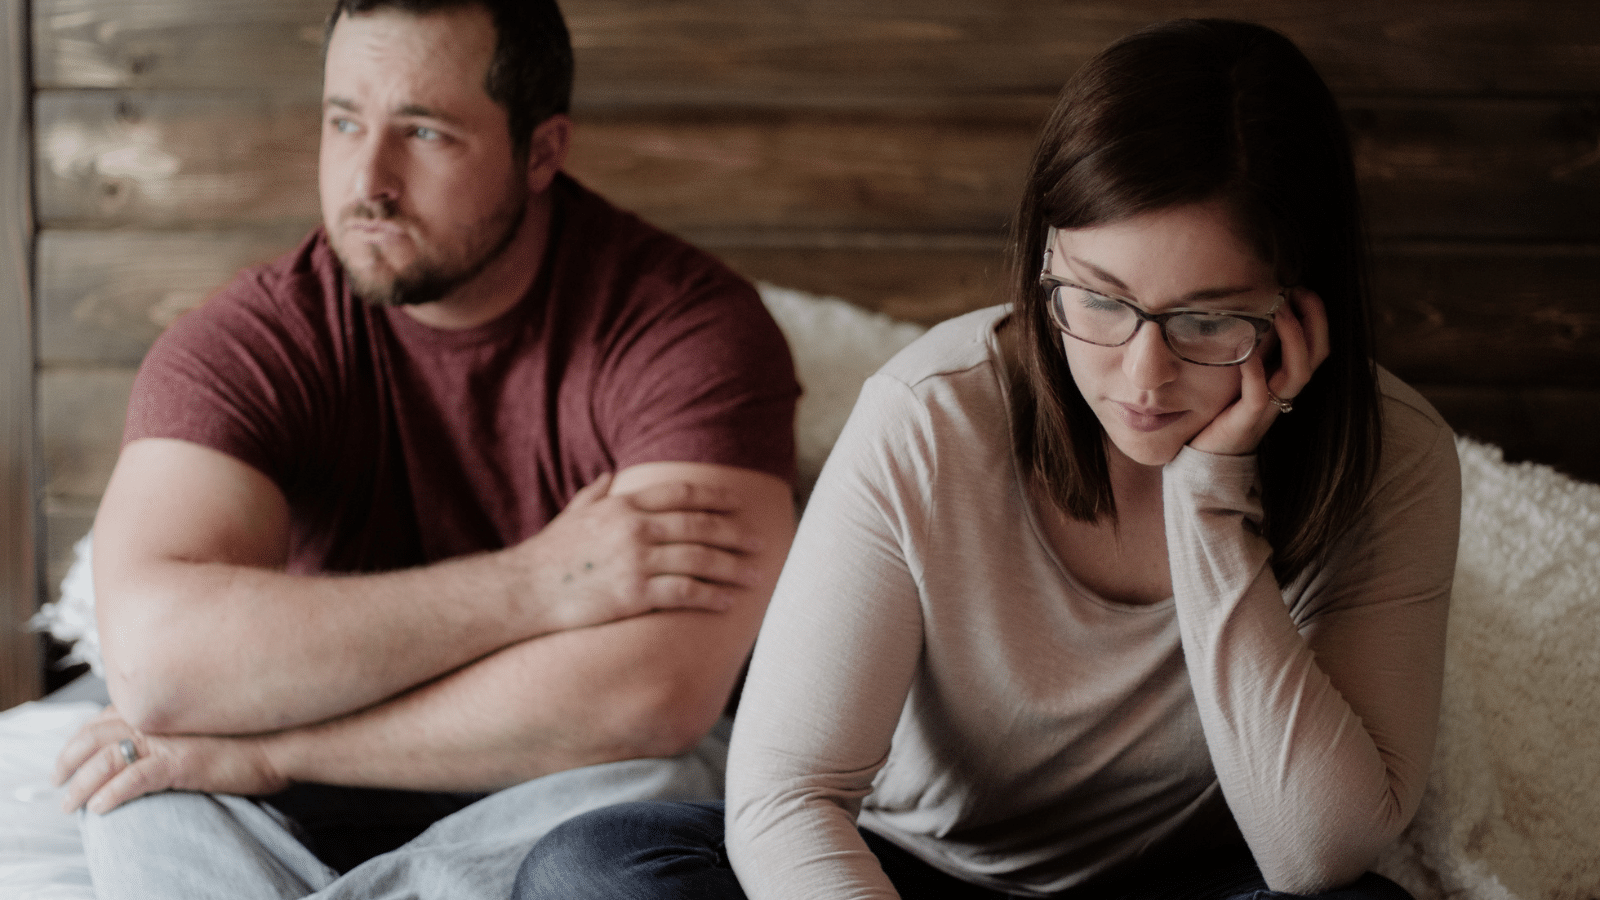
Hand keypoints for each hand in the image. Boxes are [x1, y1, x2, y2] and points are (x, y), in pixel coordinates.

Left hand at [54, 706, 286, 813]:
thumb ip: (182, 720)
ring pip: (104, 762)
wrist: (288, 738)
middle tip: (57, 779)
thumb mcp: (212, 716)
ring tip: (70, 804)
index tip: (74, 753)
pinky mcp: (179, 763)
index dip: (83, 735)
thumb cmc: (259, 730)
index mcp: (165, 703)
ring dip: (79, 786)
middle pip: (93, 736)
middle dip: (68, 759)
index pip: (107, 715)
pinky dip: (109, 795)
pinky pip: (130, 781)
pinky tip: (100, 808)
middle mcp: (159, 716)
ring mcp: (167, 740)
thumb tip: (171, 733)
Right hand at [512, 473, 763, 632]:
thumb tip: (611, 476)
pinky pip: (684, 593)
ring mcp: (636, 562)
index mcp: (623, 505)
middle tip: (761, 542)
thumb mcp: (572, 514)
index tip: (739, 503)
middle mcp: (634, 529)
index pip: (682, 494)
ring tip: (755, 575)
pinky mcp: (634, 595)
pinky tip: (727, 603)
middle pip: (699, 526)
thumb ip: (596, 494)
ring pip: (699, 560)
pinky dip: (710, 597)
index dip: (716, 498)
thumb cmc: (548, 555)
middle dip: (735, 534)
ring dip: (732, 567)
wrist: (522, 591)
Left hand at [1188, 288, 1329, 456]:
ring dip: (1293, 340)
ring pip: (1297, 374)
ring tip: (1281, 312)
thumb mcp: (1240, 375)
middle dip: (1315, 321)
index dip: (1316, 317)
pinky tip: (1247, 354)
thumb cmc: (1223, 411)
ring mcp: (1268, 407)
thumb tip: (1240, 310)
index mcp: (1285, 379)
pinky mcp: (1246, 421)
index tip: (1302, 288)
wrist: (1208, 458)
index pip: (1317, 345)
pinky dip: (1255, 374)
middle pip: (1317, 355)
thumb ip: (1249, 349)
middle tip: (1301, 291)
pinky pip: (1259, 397)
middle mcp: (1284, 392)